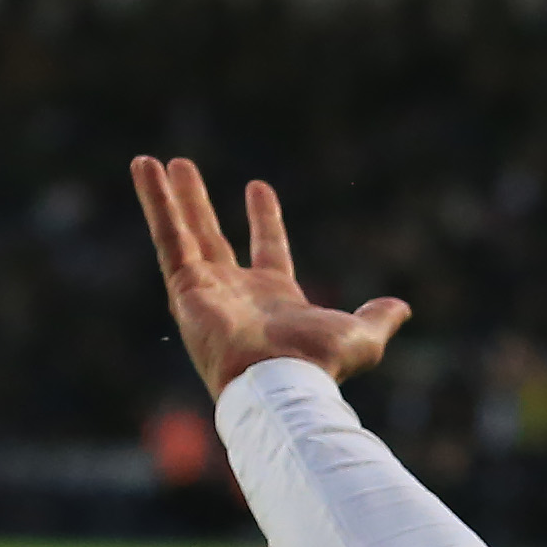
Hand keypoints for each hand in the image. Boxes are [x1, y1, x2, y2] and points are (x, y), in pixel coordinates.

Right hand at [130, 156, 407, 394]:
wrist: (283, 384)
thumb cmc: (319, 367)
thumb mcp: (361, 337)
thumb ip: (377, 319)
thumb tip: (402, 309)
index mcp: (274, 298)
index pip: (268, 248)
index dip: (265, 219)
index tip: (258, 186)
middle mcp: (234, 293)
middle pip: (212, 237)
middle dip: (198, 204)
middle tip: (184, 167)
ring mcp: (206, 290)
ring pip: (182, 233)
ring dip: (168, 198)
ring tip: (150, 161)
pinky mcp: (186, 288)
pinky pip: (167, 237)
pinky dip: (156, 203)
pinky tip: (144, 168)